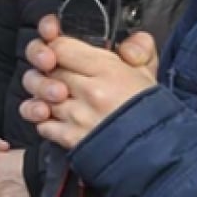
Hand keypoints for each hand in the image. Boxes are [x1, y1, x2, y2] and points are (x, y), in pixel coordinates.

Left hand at [20, 15, 158, 149]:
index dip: (51, 45)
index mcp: (108, 70)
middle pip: (45, 71)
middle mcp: (89, 92)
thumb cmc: (151, 115)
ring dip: (43, 95)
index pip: (59, 47)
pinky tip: (58, 117)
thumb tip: (126, 43)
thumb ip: (138, 49)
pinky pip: (42, 124)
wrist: (157, 153)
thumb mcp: (149, 73)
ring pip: (39, 96)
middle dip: (45, 70)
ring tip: (57, 95)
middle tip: (54, 73)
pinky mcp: (70, 139)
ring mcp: (77, 116)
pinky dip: (45, 120)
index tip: (54, 49)